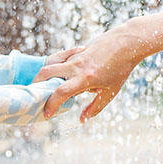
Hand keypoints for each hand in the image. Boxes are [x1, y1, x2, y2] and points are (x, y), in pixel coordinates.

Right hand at [35, 23, 152, 120]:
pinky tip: (59, 74)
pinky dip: (55, 66)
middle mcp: (76, 66)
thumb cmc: (120, 69)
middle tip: (36, 95)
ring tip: (44, 86)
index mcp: (85, 78)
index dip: (51, 104)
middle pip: (46, 73)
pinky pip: (59, 58)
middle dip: (36, 85)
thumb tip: (81, 120)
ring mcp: (74, 56)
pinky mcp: (75, 50)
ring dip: (44, 75)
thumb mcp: (110, 92)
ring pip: (50, 64)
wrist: (126, 44)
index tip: (47, 114)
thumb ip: (95, 107)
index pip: (61, 92)